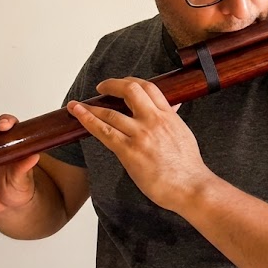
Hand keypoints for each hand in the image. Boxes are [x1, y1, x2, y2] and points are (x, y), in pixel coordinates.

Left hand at [67, 77, 213, 211]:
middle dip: (111, 85)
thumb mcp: (183, 134)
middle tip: (101, 88)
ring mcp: (141, 135)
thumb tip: (172, 108)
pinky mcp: (130, 152)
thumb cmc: (189, 167)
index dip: (131, 81)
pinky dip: (87, 120)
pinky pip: (104, 132)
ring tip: (76, 106)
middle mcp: (154, 120)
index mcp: (168, 115)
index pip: (148, 87)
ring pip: (110, 113)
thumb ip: (172, 120)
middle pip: (130, 90)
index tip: (121, 84)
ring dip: (90, 107)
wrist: (191, 186)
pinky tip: (77, 114)